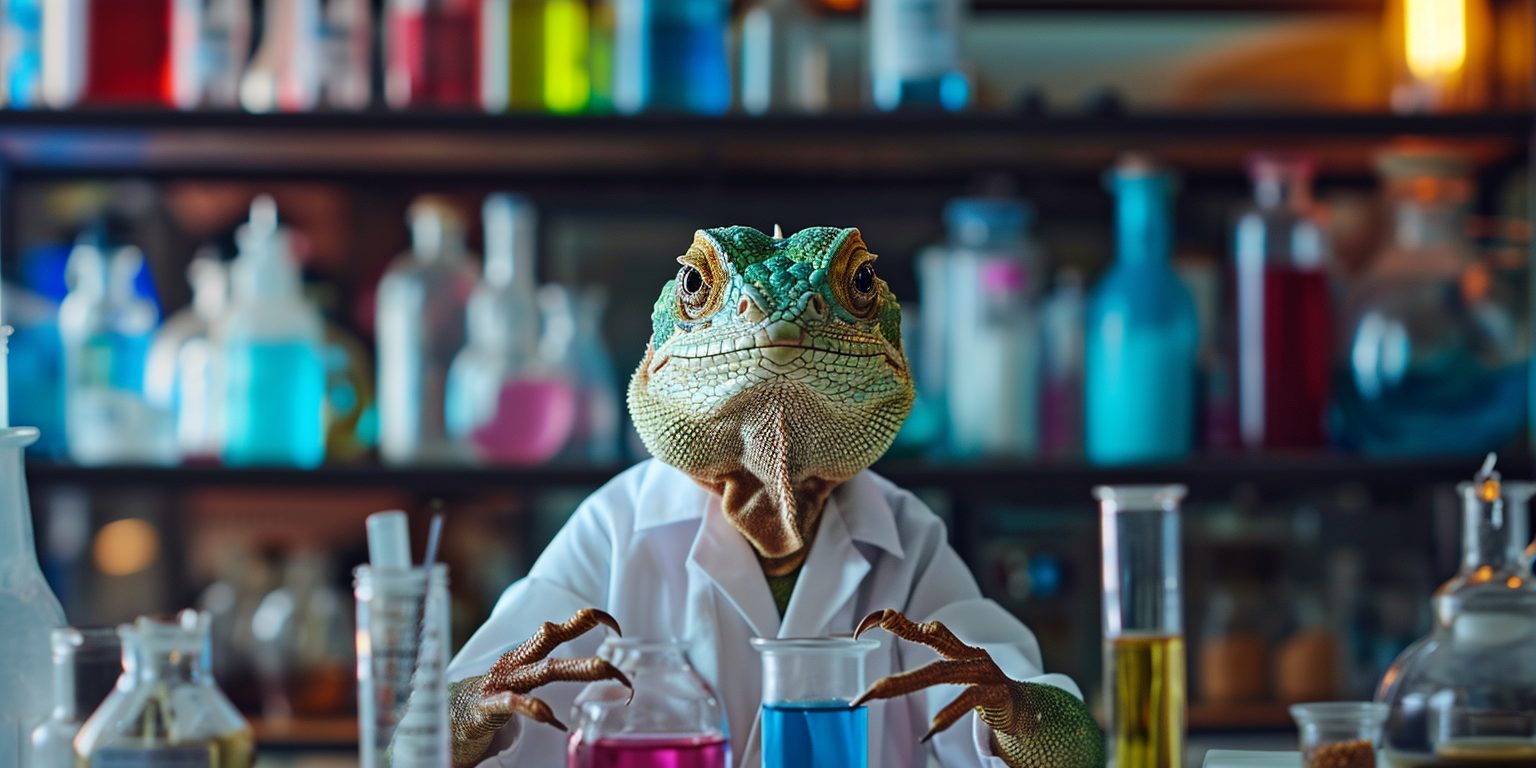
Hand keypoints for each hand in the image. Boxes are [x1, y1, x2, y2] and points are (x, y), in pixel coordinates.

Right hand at [478, 608, 631, 730]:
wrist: (446, 719)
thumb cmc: (489, 697)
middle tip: (615, 632)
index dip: (582, 622)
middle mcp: (515, 664)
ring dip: (575, 668)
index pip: (556, 632)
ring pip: (542, 670)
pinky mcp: (487, 707)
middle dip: (579, 630)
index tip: (613, 621)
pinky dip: (533, 708)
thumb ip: (550, 669)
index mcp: (524, 657)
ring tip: (603, 667)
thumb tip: (592, 666)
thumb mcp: (523, 679)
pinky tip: (552, 717)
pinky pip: (513, 704)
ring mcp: (501, 684)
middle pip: (549, 641)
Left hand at [853, 609, 1104, 767]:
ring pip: (940, 672)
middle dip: (898, 642)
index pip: (923, 628)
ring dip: (907, 681)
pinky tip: (929, 729)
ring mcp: (982, 670)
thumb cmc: (983, 689)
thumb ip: (926, 671)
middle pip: (931, 640)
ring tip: (879, 690)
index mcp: (956, 648)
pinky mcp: (995, 691)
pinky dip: (948, 715)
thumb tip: (887, 677)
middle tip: (870, 643)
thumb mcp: (954, 674)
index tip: (866, 623)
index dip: (897, 623)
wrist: (1028, 708)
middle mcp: (968, 653)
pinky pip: (967, 701)